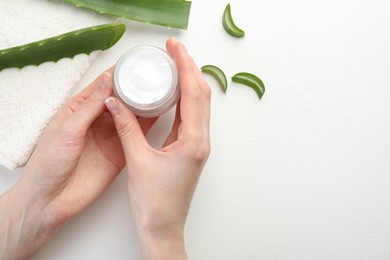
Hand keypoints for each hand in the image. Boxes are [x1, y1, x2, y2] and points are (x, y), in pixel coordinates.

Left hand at [0, 69, 155, 258]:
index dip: (117, 75)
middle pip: (119, 100)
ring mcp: (109, 137)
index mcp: (79, 110)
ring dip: (143, 105)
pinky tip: (157, 114)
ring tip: (159, 91)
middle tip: (153, 77)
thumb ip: (90, 106)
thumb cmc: (49, 163)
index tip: (134, 65)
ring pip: (129, 116)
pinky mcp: (120, 153)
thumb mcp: (68, 129)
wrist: (52, 199)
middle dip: (134, 88)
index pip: (102, 86)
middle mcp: (96, 121)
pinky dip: (146, 125)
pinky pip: (135, 135)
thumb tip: (107, 81)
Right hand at [104, 38, 210, 258]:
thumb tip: (116, 102)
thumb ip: (127, 128)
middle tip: (174, 50)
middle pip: (201, 95)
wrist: (162, 227)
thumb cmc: (155, 202)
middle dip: (190, 68)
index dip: (185, 66)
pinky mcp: (190, 150)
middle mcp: (200, 141)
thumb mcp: (137, 161)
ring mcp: (197, 145)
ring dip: (189, 82)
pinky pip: (191, 117)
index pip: (194, 93)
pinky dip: (185, 100)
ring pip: (199, 105)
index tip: (175, 48)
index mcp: (193, 141)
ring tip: (175, 64)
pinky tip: (174, 93)